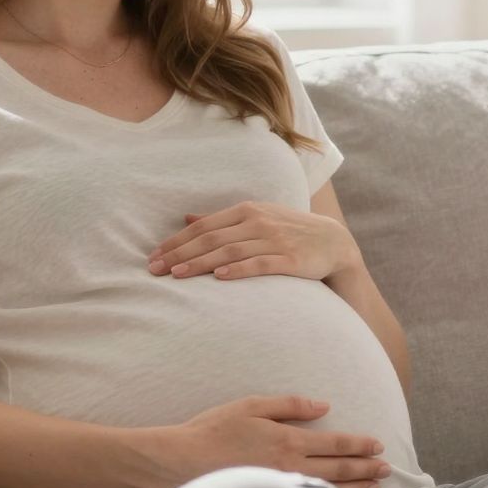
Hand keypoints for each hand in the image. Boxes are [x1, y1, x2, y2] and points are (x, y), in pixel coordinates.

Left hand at [149, 200, 356, 282]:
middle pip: (211, 238)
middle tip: (155, 269)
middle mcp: (258, 222)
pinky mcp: (290, 259)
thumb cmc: (288, 230)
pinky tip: (219, 277)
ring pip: (230, 251)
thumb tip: (187, 218)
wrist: (333, 242)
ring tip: (178, 276)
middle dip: (180, 254)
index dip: (177, 241)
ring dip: (201, 263)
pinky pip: (260, 263)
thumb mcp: (256, 218)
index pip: (204, 226)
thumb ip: (222, 220)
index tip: (154, 256)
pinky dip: (238, 269)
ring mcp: (274, 240)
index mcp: (247, 210)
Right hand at [149, 394, 392, 487]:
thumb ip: (290, 406)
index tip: (378, 446)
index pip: (335, 445)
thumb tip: (324, 406)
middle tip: (386, 470)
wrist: (180, 462)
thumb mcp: (252, 405)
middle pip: (338, 470)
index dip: (360, 446)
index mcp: (288, 441)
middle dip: (366, 469)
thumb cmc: (213, 429)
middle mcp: (289, 468)